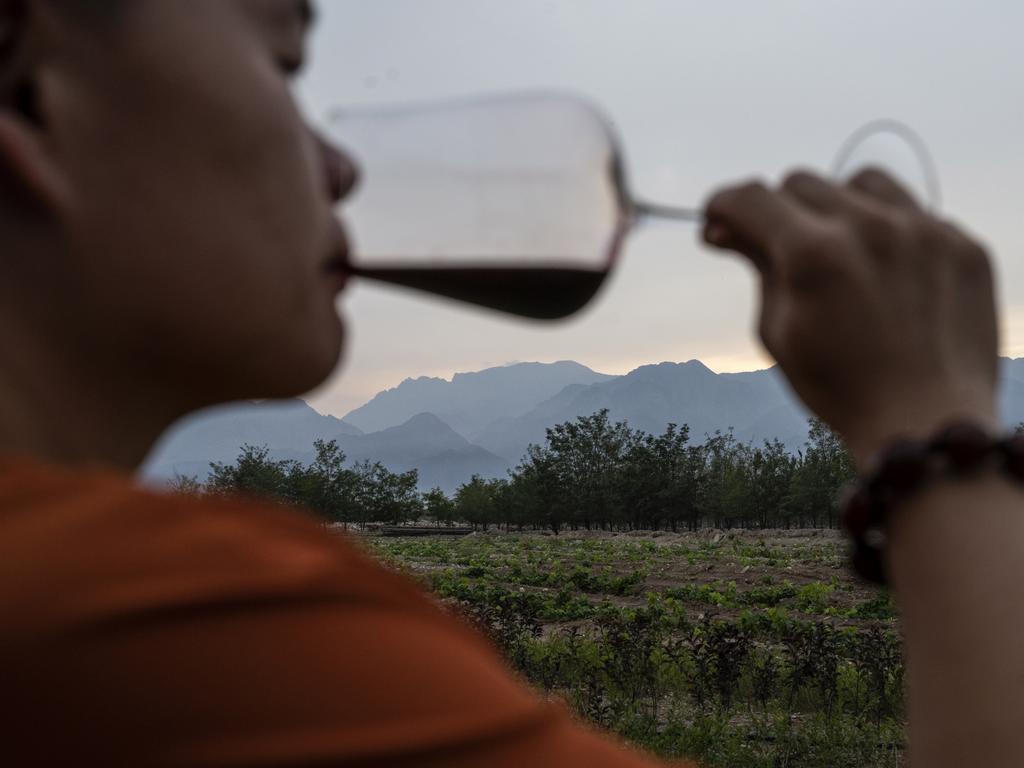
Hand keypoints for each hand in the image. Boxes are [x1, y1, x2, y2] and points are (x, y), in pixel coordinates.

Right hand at [702, 169, 998, 467]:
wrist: (926, 422)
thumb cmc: (839, 387)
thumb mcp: (778, 330)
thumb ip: (756, 265)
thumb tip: (724, 228)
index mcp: (814, 254)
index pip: (753, 198)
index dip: (723, 205)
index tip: (716, 219)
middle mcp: (870, 228)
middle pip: (801, 183)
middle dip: (777, 212)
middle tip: (775, 248)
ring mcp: (924, 231)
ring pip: (861, 182)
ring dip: (837, 207)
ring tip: (837, 249)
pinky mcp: (962, 245)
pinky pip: (914, 212)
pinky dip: (888, 231)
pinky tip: (884, 272)